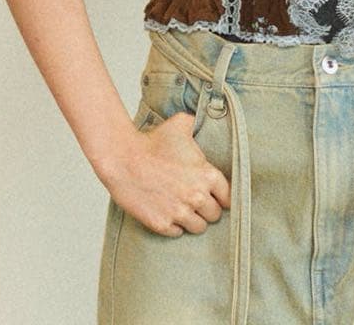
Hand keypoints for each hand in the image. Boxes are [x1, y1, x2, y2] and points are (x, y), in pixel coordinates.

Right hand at [100, 112, 230, 236]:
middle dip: (208, 208)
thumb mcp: (180, 124)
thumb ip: (198, 123)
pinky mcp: (162, 224)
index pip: (229, 197)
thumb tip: (204, 120)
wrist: (123, 159)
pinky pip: (178, 233)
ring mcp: (179, 213)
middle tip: (197, 200)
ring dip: (194, 219)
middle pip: (215, 214)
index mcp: (207, 175)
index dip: (222, 195)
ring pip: (199, 227)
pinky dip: (175, 226)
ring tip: (184, 208)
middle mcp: (197, 196)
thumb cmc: (152, 141)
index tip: (215, 194)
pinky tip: (169, 212)